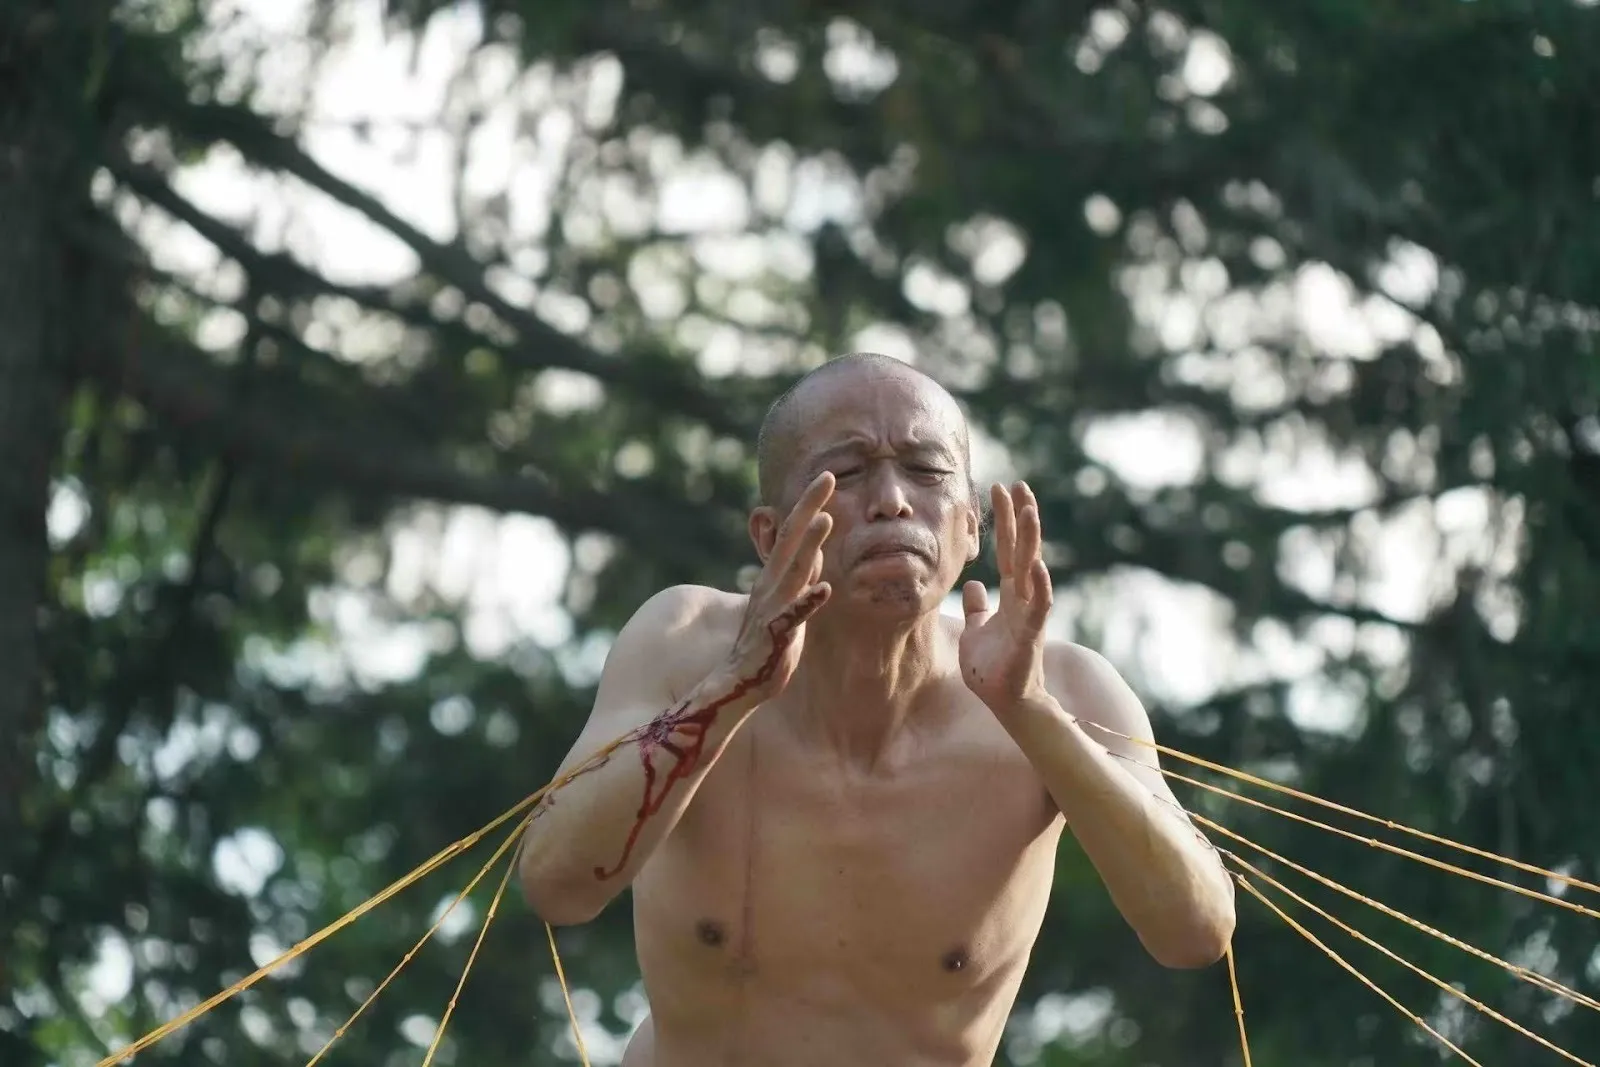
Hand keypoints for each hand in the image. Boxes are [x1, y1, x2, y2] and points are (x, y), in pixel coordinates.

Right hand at [727, 471, 835, 701]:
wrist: (739, 683)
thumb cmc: (765, 644)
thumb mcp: (784, 603)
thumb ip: (797, 578)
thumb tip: (814, 554)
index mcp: (773, 578)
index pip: (791, 533)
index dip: (807, 505)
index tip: (826, 476)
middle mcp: (770, 586)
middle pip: (791, 540)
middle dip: (808, 507)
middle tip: (826, 477)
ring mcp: (772, 608)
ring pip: (792, 571)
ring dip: (808, 545)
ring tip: (825, 520)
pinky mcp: (775, 635)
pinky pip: (792, 616)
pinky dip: (807, 601)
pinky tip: (824, 588)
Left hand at [960, 481, 1053, 712]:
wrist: (1006, 702)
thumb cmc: (993, 668)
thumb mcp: (978, 629)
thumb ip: (978, 606)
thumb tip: (973, 584)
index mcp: (1011, 596)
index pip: (1009, 550)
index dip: (1006, 522)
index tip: (1002, 490)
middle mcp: (1024, 599)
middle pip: (1023, 550)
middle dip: (1021, 518)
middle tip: (1019, 485)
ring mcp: (1029, 615)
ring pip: (1033, 569)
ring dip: (1032, 541)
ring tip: (1030, 511)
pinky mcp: (1030, 635)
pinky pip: (1037, 607)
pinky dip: (1038, 586)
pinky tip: (1036, 565)